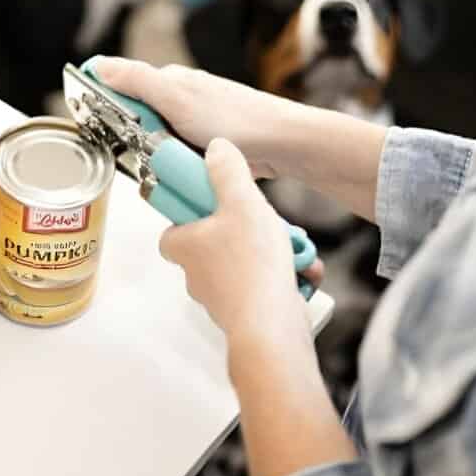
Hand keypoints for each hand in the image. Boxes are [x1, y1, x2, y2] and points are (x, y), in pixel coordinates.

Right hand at [94, 57, 288, 179]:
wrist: (281, 144)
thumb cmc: (234, 119)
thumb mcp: (177, 99)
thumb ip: (137, 81)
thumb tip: (100, 66)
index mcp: (169, 82)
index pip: (121, 86)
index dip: (103, 104)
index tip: (93, 122)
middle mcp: (181, 99)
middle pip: (136, 120)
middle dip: (130, 139)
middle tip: (137, 153)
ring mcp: (194, 124)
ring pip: (156, 143)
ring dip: (154, 156)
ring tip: (163, 166)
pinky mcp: (206, 146)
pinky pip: (177, 158)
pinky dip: (175, 166)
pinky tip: (180, 173)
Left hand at [158, 137, 314, 351]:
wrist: (271, 326)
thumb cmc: (251, 268)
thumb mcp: (242, 202)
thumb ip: (227, 172)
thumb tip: (215, 149)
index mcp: (185, 246)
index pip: (173, 228)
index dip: (192, 213)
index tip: (212, 202)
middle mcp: (198, 274)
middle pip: (217, 243)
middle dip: (249, 232)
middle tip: (266, 223)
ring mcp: (222, 296)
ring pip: (246, 264)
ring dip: (274, 254)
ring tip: (293, 248)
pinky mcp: (247, 312)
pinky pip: (265, 286)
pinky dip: (285, 277)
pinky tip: (302, 273)